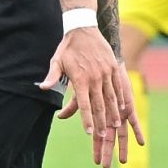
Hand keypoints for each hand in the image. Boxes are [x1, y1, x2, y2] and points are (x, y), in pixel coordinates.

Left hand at [43, 28, 142, 167]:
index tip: (90, 133)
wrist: (84, 29)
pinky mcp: (114, 69)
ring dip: (114, 115)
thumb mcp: (56, 61)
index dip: (87, 119)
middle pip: (99, 105)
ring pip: (112, 98)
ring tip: (115, 128)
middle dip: (101, 123)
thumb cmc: (67, 48)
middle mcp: (95, 78)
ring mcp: (106, 73)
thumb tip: (43, 88)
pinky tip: (124, 110)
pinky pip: (119, 88)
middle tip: (103, 138)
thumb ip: (52, 76)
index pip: (83, 103)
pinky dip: (122, 100)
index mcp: (80, 78)